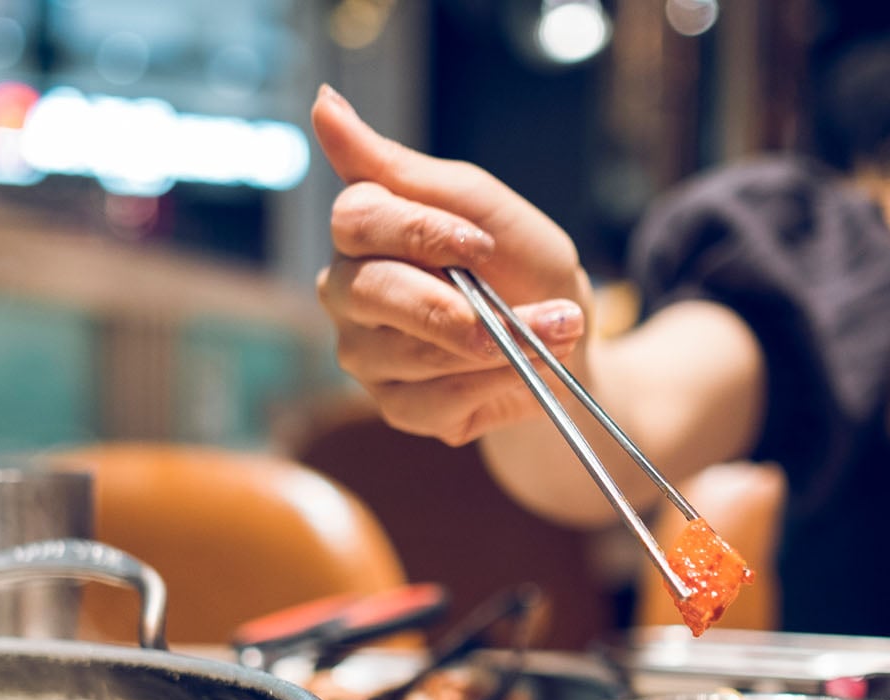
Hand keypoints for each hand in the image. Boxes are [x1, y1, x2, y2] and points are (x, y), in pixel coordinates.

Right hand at [311, 84, 593, 445]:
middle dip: (454, 306)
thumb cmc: (519, 263)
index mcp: (365, 230)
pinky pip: (431, 402)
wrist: (568, 338)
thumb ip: (398, 165)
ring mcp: (367, 353)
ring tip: (553, 334)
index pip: (356, 219)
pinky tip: (526, 373)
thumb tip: (320, 101)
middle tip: (528, 310)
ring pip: (407, 353)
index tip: (482, 243)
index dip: (421, 232)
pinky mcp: (396, 406)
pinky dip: (493, 386)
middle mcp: (349, 291)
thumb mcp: (478, 203)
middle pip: (367, 291)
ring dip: (496, 347)